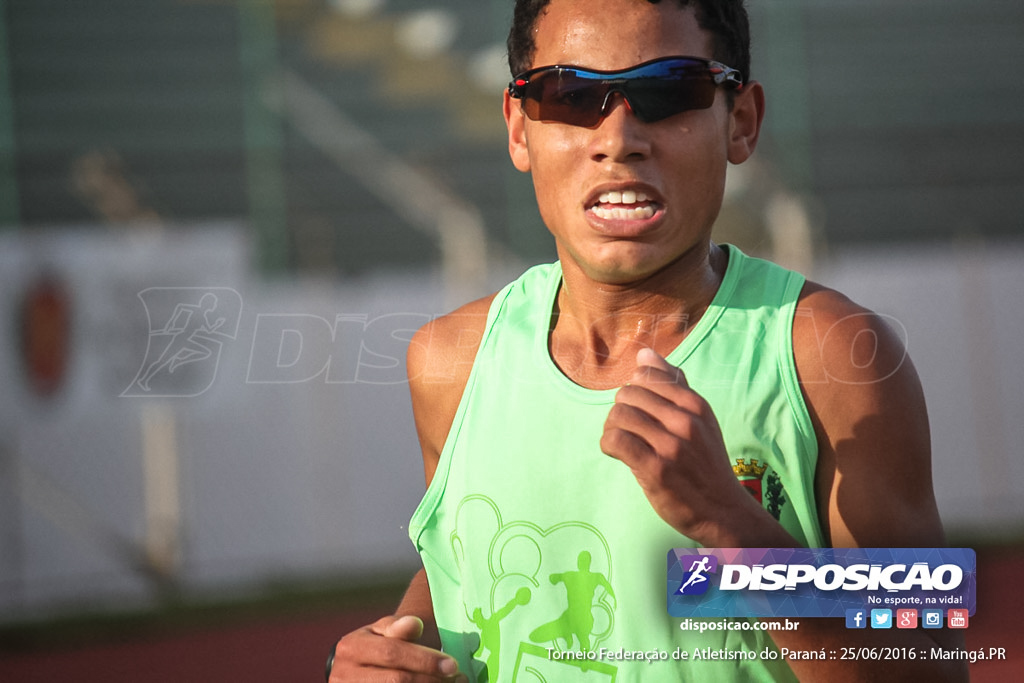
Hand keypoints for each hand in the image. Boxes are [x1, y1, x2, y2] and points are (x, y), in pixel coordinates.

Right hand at [329, 615, 466, 681]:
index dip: (424, 659)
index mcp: (351, 648)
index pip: (391, 653)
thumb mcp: (380, 632)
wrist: (349, 673)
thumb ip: (397, 627)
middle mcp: (345, 675)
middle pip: (396, 681)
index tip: (452, 664)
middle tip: (458, 679)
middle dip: (430, 679)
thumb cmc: (371, 648)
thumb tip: (415, 623)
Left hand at [600, 348, 766, 545]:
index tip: (640, 411)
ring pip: (619, 415)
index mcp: (696, 405)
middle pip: (628, 393)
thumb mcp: (699, 419)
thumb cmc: (705, 463)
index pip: (646, 375)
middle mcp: (685, 421)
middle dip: (621, 409)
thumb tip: (645, 354)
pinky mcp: (656, 469)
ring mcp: (671, 445)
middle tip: (629, 429)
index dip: (634, 391)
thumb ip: (673, 385)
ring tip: (623, 442)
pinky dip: (609, 445)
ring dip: (612, 428)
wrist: (722, 510)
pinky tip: (618, 453)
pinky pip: (615, 440)